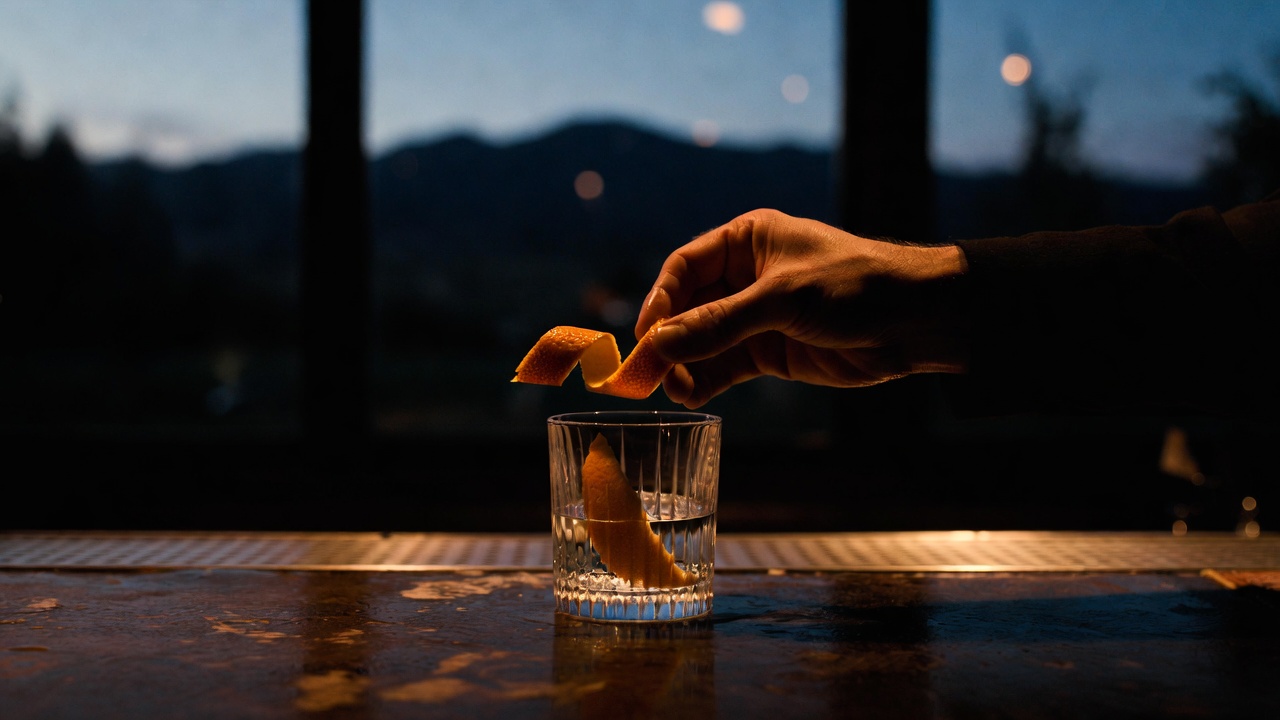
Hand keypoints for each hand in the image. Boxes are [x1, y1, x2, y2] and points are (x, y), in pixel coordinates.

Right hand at [635, 209, 968, 407]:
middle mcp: (746, 277)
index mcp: (748, 240)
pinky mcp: (770, 353)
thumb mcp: (783, 299)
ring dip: (682, 365)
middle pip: (687, 308)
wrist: (918, 320)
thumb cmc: (856, 286)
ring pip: (702, 342)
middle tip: (641, 373)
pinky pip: (724, 367)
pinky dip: (705, 381)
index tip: (645, 334)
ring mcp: (757, 317)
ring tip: (668, 389)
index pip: (685, 267)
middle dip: (665, 340)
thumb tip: (660, 343)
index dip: (661, 300)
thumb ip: (720, 323)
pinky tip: (690, 395)